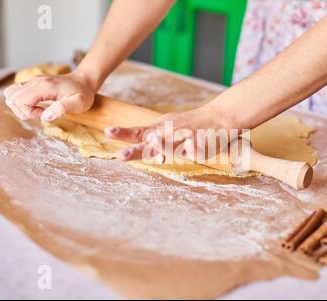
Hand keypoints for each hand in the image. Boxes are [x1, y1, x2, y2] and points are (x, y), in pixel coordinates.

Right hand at [4, 70, 96, 121]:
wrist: (84, 81)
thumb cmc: (83, 93)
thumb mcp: (78, 103)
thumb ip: (62, 109)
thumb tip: (45, 117)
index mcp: (45, 86)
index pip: (20, 100)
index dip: (29, 113)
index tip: (45, 114)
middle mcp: (35, 81)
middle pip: (12, 98)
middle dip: (23, 112)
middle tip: (41, 113)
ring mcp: (32, 81)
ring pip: (10, 95)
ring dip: (20, 107)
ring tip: (37, 110)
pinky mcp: (32, 84)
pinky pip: (16, 93)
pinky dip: (21, 102)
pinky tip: (35, 105)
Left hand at [105, 106, 234, 162]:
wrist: (218, 117)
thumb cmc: (189, 125)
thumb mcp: (167, 127)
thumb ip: (152, 141)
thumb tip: (133, 153)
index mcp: (160, 129)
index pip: (139, 132)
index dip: (124, 133)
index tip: (108, 132)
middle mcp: (171, 132)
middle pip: (152, 143)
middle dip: (137, 151)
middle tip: (122, 157)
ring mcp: (186, 137)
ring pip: (173, 145)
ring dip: (163, 148)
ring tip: (156, 156)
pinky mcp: (201, 144)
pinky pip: (196, 148)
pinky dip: (193, 149)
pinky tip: (192, 149)